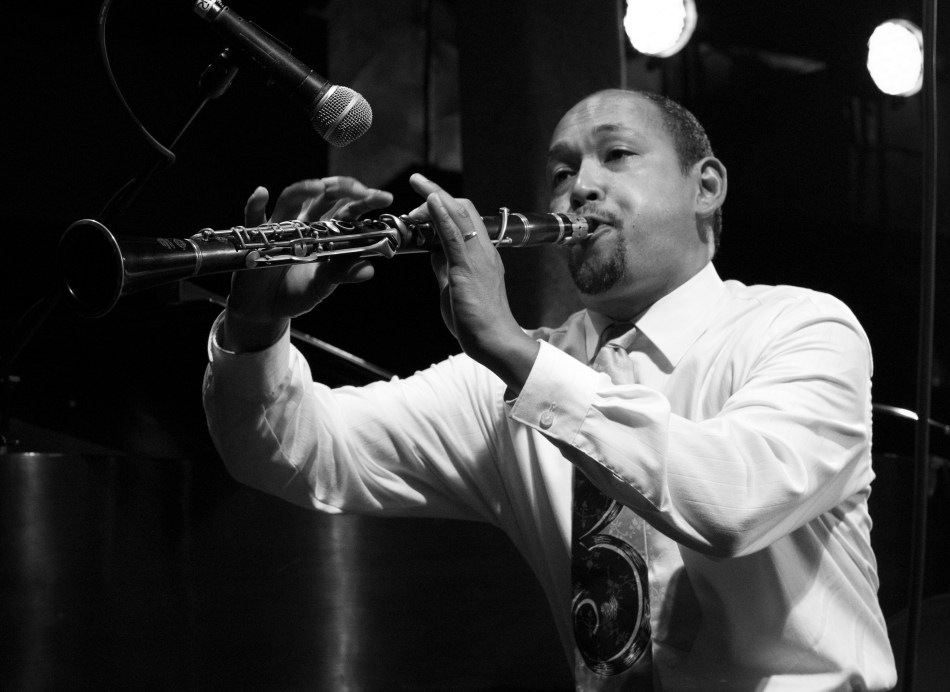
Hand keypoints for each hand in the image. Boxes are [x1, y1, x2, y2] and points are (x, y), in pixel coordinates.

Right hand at [222, 177, 392, 351]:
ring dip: (304, 190)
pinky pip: (253, 216)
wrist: (264, 309)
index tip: (384, 197)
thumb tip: (369, 269)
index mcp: (327, 232)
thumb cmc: (296, 292)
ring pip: (291, 199)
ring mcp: (280, 226)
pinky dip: (255, 204)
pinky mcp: (255, 234)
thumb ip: (342, 274)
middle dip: (342, 189)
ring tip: (319, 186)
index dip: (366, 201)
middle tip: (359, 190)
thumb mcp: (322, 287)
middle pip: (324, 197)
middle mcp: (305, 223)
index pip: (349, 210)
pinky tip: (262, 193)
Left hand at [408, 173, 537, 391]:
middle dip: (436, 196)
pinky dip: (442, 215)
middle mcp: (483, 249)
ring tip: (418, 183)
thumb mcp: (454, 287)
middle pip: (463, 207)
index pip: (465, 217)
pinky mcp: (468, 268)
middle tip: (414, 204)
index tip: (423, 202)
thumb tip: (432, 253)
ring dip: (436, 196)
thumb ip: (444, 267)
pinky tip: (431, 202)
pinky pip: (455, 235)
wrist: (495, 341)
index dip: (442, 204)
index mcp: (481, 254)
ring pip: (460, 214)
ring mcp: (478, 257)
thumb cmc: (477, 320)